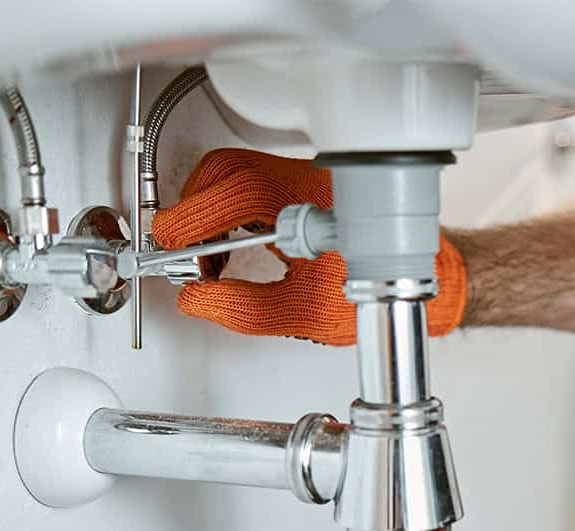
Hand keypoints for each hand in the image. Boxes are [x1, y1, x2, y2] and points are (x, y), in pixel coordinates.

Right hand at [152, 149, 466, 345]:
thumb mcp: (300, 313)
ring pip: (233, 175)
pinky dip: (225, 211)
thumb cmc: (367, 293)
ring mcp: (299, 179)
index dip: (192, 217)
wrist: (406, 281)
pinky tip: (227, 247)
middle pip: (225, 172)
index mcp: (306, 204)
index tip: (168, 243)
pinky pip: (247, 185)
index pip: (235, 191)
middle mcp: (303, 181)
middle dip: (193, 213)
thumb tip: (196, 300)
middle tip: (183, 256)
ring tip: (207, 261)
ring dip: (207, 213)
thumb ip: (242, 309)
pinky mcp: (297, 186)